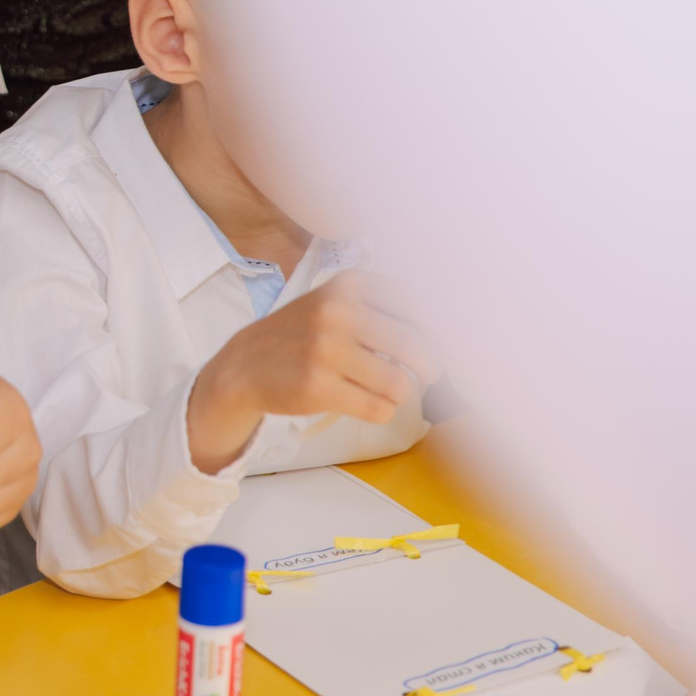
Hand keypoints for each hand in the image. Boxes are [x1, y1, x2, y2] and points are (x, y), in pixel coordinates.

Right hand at [186, 275, 441, 472]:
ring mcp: (326, 350)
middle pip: (419, 347)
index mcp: (349, 285)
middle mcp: (337, 312)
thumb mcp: (335, 303)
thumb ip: (383, 310)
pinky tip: (363, 402)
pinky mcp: (318, 386)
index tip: (437, 344)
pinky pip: (378, 409)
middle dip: (430, 367)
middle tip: (426, 374)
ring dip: (400, 393)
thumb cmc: (302, 335)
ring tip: (384, 390)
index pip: (419, 306)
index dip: (436, 331)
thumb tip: (451, 333)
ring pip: (401, 384)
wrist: (244, 365)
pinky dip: (380, 410)